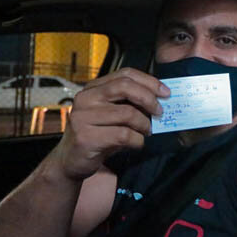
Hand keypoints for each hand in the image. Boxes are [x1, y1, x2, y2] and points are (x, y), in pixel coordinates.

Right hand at [51, 68, 169, 180]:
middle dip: (149, 99)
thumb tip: (160, 98)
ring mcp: (83, 117)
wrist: (70, 161)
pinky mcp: (86, 137)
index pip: (125, 74)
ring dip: (144, 125)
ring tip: (146, 132)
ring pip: (128, 113)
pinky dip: (137, 140)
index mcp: (93, 88)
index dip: (149, 81)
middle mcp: (85, 98)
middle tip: (160, 112)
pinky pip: (123, 135)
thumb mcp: (111, 114)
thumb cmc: (97, 135)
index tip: (165, 92)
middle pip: (125, 87)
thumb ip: (129, 103)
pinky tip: (137, 144)